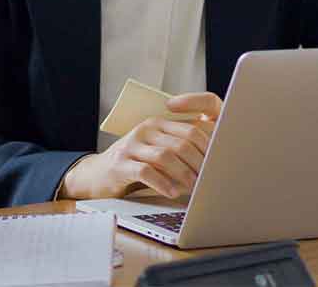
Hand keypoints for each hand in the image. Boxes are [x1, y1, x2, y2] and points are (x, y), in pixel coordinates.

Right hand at [61, 92, 221, 199]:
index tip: (219, 165)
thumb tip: (214, 161)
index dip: (209, 149)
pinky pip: (145, 172)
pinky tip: (171, 193)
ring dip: (183, 174)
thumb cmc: (136, 164)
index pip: (192, 129)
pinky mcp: (120, 163)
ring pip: (165, 156)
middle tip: (208, 180)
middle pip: (181, 143)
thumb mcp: (157, 151)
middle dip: (199, 164)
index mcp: (158, 123)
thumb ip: (180, 150)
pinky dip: (162, 183)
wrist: (98, 174)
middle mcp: (145, 130)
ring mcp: (131, 145)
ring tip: (193, 188)